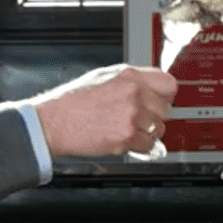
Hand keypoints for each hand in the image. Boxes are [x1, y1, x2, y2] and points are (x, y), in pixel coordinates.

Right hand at [34, 65, 178, 157]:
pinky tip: (122, 139)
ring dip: (147, 133)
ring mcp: (132, 115)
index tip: (159, 101)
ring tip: (126, 129)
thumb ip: (131, 81)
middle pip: (166, 109)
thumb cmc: (72, 102)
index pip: (169, 84)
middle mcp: (134, 93)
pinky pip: (149, 146)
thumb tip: (151, 88)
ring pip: (159, 129)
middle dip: (154, 116)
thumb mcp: (103, 77)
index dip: (164, 96)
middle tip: (138, 119)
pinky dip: (139, 147)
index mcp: (129, 76)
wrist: (54, 123)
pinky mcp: (127, 136)